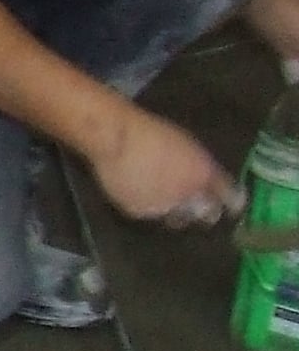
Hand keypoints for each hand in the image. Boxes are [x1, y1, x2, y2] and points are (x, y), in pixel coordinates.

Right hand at [87, 107, 241, 226]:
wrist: (117, 139)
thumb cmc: (153, 132)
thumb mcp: (188, 146)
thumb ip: (202, 167)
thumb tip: (209, 182)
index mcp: (205, 175)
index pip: (229, 197)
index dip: (233, 202)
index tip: (234, 206)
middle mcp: (189, 195)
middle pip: (207, 214)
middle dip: (206, 211)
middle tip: (200, 207)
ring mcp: (164, 206)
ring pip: (178, 218)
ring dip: (178, 213)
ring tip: (170, 203)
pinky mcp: (139, 212)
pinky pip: (151, 215)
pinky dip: (151, 208)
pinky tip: (144, 196)